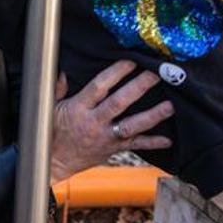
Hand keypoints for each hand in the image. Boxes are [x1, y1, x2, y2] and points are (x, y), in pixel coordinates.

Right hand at [49, 60, 173, 183]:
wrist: (55, 161)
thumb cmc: (53, 131)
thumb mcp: (51, 107)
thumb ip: (59, 88)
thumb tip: (65, 71)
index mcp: (78, 108)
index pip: (99, 87)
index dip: (115, 73)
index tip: (130, 61)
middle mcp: (94, 122)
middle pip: (119, 103)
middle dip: (139, 88)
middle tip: (155, 76)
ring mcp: (106, 137)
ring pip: (132, 126)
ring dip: (152, 116)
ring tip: (170, 106)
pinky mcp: (113, 149)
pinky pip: (135, 145)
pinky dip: (152, 143)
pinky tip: (167, 139)